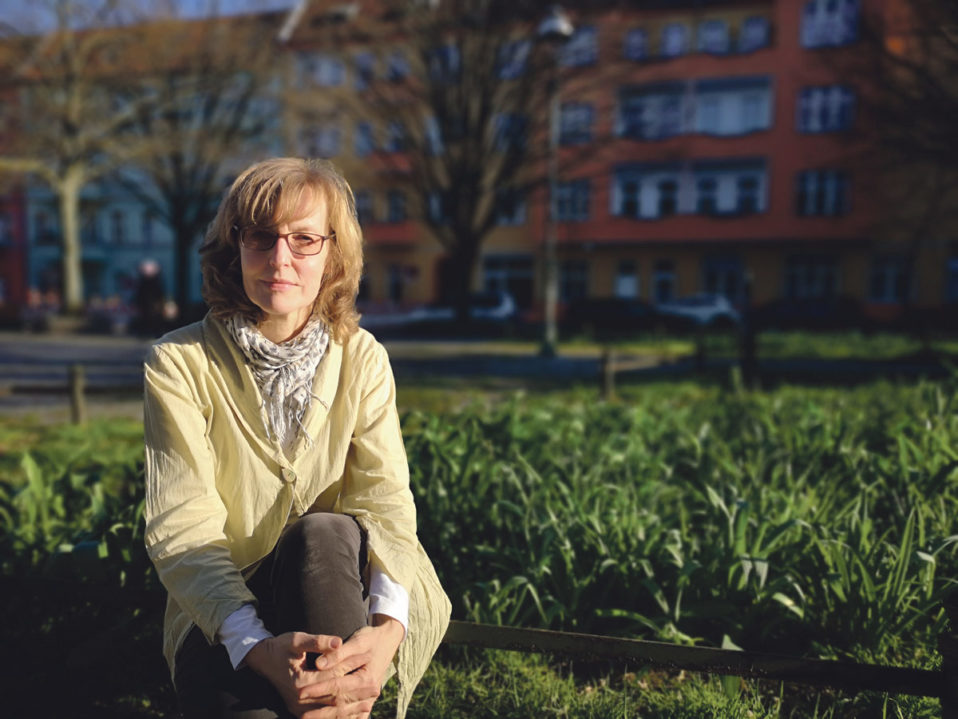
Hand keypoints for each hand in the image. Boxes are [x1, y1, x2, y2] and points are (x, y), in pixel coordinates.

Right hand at [244, 631, 374, 717]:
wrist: (262, 659)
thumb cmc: (280, 646)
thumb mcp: (297, 639)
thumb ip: (318, 641)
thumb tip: (338, 643)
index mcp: (300, 682)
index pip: (332, 678)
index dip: (351, 670)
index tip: (368, 663)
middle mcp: (299, 700)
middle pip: (334, 699)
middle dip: (355, 695)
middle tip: (376, 689)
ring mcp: (299, 708)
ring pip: (330, 712)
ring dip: (350, 709)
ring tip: (370, 702)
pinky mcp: (299, 710)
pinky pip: (323, 716)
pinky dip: (339, 716)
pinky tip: (354, 712)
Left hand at [298, 616, 404, 714]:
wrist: (388, 641)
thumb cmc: (370, 639)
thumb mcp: (357, 641)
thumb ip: (337, 654)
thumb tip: (318, 664)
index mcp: (368, 678)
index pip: (338, 686)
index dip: (318, 689)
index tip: (300, 692)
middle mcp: (371, 691)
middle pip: (340, 703)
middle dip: (318, 709)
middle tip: (298, 711)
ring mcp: (370, 698)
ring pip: (345, 713)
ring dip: (326, 717)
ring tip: (305, 717)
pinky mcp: (367, 701)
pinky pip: (353, 716)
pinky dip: (339, 718)